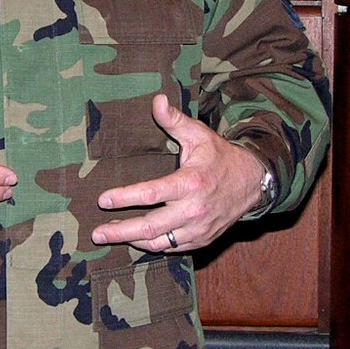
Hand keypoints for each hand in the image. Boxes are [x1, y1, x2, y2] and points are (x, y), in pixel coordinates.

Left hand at [90, 94, 269, 253]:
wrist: (252, 182)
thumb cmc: (220, 157)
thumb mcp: (198, 134)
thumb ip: (174, 120)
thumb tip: (157, 100)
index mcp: (190, 183)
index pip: (151, 194)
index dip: (124, 198)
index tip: (103, 199)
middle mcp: (194, 210)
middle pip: (150, 227)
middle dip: (120, 232)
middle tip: (96, 233)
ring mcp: (198, 228)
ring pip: (159, 243)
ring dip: (132, 241)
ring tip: (111, 236)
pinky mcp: (202, 240)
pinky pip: (172, 248)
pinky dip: (153, 245)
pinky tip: (138, 239)